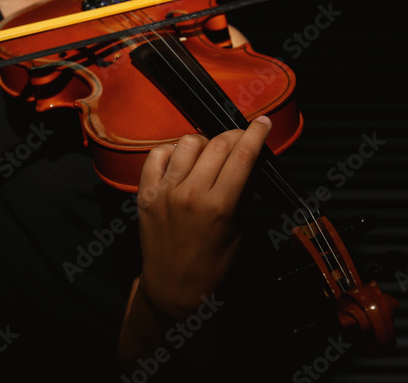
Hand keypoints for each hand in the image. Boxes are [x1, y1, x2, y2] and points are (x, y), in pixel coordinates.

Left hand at [135, 117, 270, 316]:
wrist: (171, 286)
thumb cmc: (211, 265)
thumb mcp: (237, 231)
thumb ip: (245, 194)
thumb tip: (253, 162)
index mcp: (219, 206)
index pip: (242, 156)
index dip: (255, 135)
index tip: (263, 122)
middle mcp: (190, 194)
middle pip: (217, 145)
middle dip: (234, 136)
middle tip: (240, 140)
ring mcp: (165, 191)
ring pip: (188, 143)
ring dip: (205, 142)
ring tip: (210, 154)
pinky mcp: (145, 192)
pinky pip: (157, 154)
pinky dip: (172, 151)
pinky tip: (181, 160)